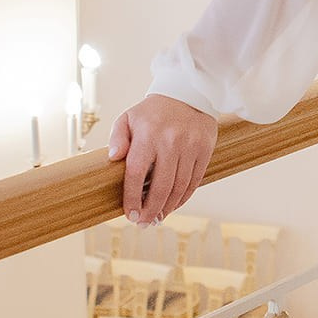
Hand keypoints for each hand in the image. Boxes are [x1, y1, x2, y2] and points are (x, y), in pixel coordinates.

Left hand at [109, 94, 217, 225]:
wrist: (186, 94)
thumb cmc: (152, 112)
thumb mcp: (128, 118)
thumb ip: (117, 138)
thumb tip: (112, 158)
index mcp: (148, 134)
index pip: (137, 173)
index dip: (132, 197)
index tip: (129, 214)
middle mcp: (171, 141)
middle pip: (161, 186)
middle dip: (151, 210)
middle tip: (143, 223)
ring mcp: (190, 146)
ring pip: (179, 187)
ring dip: (168, 207)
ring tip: (157, 218)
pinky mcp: (205, 150)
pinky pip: (194, 181)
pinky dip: (183, 198)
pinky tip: (173, 205)